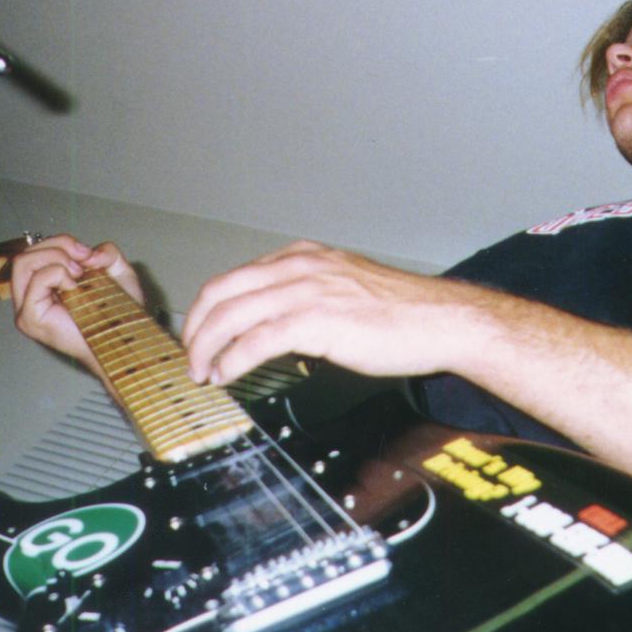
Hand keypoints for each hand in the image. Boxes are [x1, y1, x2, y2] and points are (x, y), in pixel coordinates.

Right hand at [9, 234, 144, 375]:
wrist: (124, 340)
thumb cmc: (118, 315)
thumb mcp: (118, 271)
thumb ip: (106, 252)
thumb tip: (89, 253)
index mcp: (44, 286)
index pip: (35, 251)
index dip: (62, 242)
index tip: (88, 254)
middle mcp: (30, 297)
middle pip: (25, 254)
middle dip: (58, 246)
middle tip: (84, 261)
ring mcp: (27, 309)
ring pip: (23, 262)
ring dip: (56, 258)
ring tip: (78, 274)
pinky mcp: (30, 318)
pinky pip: (35, 280)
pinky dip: (57, 274)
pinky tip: (74, 287)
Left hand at [180, 240, 495, 385]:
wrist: (440, 320)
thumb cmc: (402, 312)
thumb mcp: (345, 288)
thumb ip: (309, 297)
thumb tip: (280, 329)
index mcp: (304, 256)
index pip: (235, 277)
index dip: (208, 309)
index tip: (200, 334)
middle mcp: (300, 265)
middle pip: (223, 292)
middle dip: (196, 328)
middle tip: (191, 358)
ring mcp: (307, 290)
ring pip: (233, 315)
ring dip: (208, 348)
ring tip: (202, 373)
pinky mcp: (317, 320)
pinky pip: (257, 340)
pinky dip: (233, 360)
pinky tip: (227, 374)